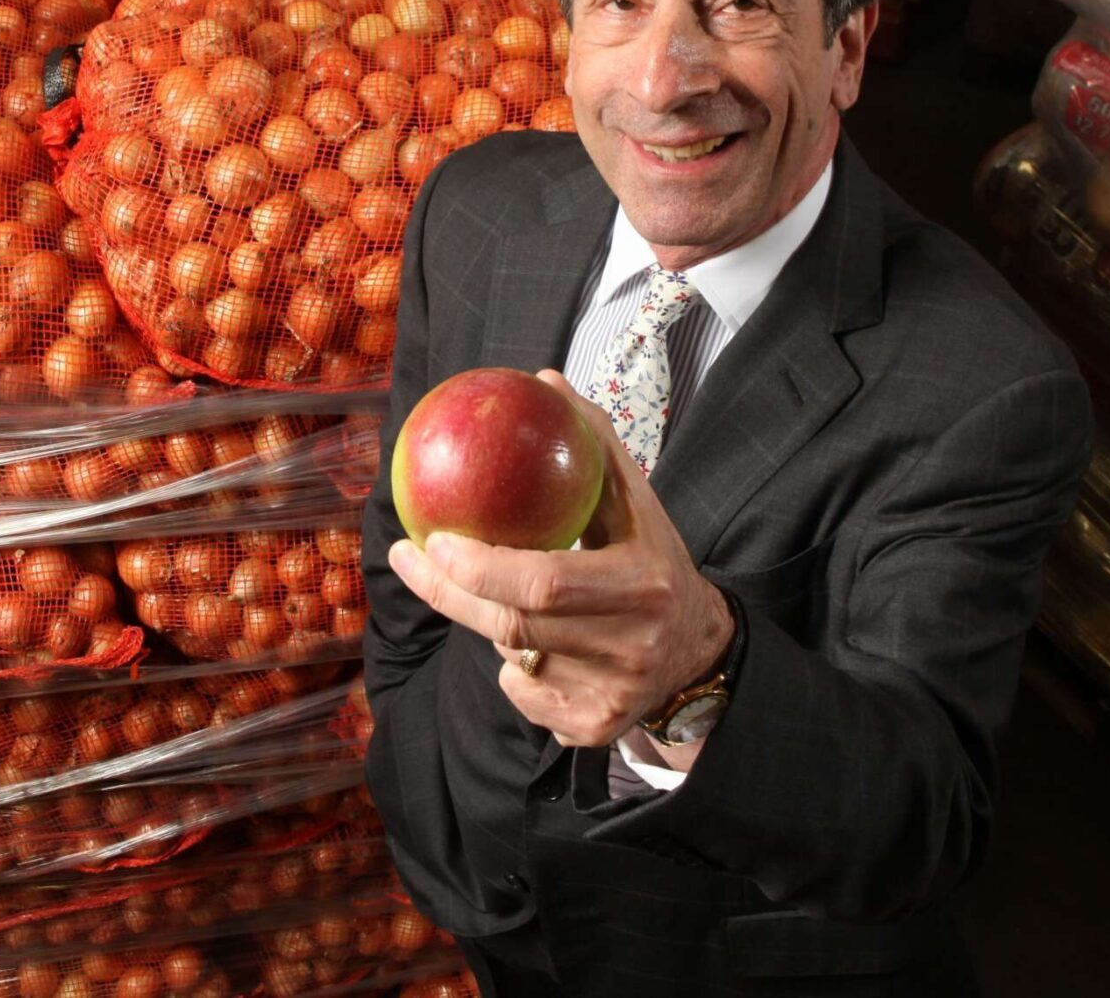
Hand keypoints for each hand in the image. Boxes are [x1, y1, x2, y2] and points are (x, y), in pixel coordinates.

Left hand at [385, 370, 733, 746]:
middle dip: (449, 593)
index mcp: (643, 584)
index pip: (544, 582)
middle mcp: (632, 645)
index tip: (431, 536)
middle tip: (409, 556)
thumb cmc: (653, 560)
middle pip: (512, 628)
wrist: (700, 650)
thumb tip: (544, 379)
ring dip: (492, 625)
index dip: (479, 566)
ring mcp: (613, 695)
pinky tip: (531, 650)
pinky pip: (523, 694)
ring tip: (496, 594)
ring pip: (513, 658)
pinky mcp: (595, 729)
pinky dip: (513, 670)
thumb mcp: (635, 504)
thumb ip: (593, 444)